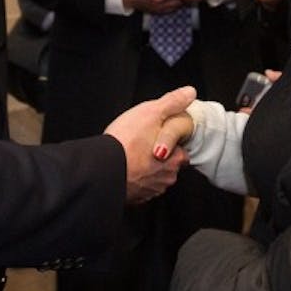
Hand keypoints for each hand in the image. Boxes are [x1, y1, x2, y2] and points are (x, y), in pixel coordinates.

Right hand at [105, 86, 195, 203]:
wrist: (100, 168)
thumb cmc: (125, 141)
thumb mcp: (152, 112)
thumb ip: (173, 102)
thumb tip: (190, 92)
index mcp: (175, 160)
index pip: (182, 151)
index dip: (170, 142)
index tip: (157, 136)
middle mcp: (165, 180)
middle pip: (168, 166)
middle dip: (159, 157)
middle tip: (142, 144)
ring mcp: (149, 191)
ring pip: (154, 177)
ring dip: (146, 168)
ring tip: (131, 154)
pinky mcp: (134, 198)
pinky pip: (138, 187)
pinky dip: (133, 179)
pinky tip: (124, 167)